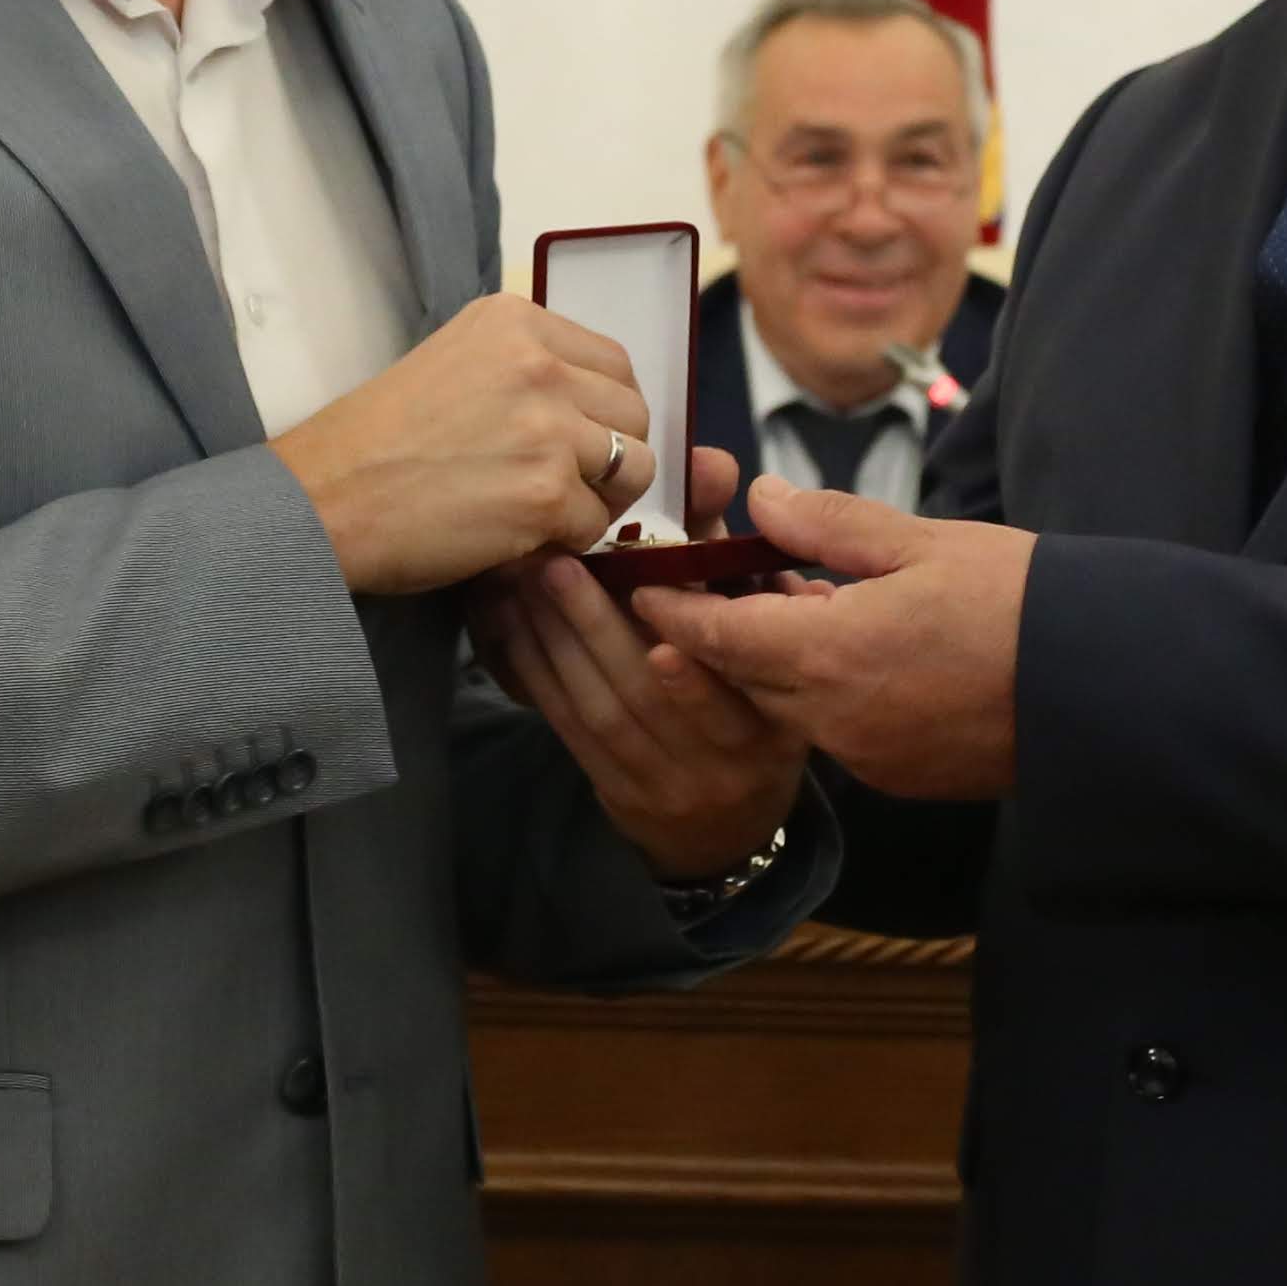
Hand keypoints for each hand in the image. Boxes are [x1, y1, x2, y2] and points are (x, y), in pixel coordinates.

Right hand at [273, 295, 656, 594]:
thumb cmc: (373, 442)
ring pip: (632, 468)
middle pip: (633, 413)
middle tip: (571, 487)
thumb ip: (521, 370)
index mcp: (515, 321)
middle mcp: (539, 363)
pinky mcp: (545, 493)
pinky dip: (565, 541)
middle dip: (613, 457)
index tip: (582, 441)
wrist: (321, 499)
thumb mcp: (453, 363)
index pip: (614, 363)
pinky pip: (594, 524)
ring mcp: (547, 428)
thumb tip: (588, 408)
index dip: (606, 411)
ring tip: (552, 514)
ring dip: (601, 500)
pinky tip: (521, 540)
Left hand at [471, 456, 807, 880]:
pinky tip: (510, 624)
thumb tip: (707, 462)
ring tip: (522, 582)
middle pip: (654, 693)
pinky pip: (570, 729)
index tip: (645, 581)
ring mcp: (668, 784)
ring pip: (603, 709)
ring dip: (556, 641)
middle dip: (599, 624)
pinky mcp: (618, 793)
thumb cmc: (747, 694)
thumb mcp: (761, 629)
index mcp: (777, 722)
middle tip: (556, 562)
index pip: (737, 681)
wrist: (729, 823)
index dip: (691, 630)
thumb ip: (727, 550)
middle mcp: (726, 762)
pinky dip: (536, 672)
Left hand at [633, 474, 1029, 799]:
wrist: (1105, 688)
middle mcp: (834, 719)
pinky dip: (825, 694)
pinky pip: (836, 733)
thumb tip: (761, 500)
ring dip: (776, 663)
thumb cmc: (1020, 601)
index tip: (642, 583)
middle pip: (743, 677)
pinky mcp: (902, 776)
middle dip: (721, 633)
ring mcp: (867, 756)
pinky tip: (854, 652)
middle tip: (711, 582)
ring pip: (788, 707)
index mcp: (828, 654)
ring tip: (794, 604)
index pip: (715, 636)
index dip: (672, 608)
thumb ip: (827, 525)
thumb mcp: (920, 541)